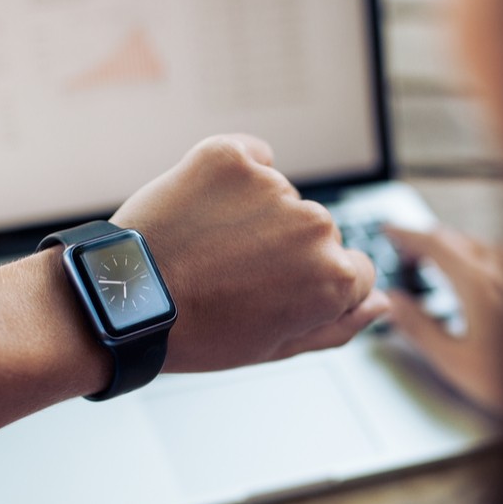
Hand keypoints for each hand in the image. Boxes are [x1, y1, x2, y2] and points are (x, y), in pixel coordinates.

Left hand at [112, 134, 388, 371]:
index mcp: (333, 278)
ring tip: (207, 248)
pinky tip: (204, 210)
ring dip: (255, 215)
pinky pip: (252, 157)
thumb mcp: (275, 347)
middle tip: (230, 276)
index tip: (271, 294)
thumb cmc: (197, 333)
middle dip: (284, 250)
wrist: (123, 300)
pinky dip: (233, 176)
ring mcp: (273, 187)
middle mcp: (314, 227)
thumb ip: (338, 325)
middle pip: (318, 233)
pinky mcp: (231, 156)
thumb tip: (380, 304)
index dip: (310, 287)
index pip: (354, 271)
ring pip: (281, 197)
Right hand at [384, 224, 502, 416]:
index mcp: (478, 284)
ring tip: (438, 262)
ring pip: (482, 246)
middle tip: (406, 253)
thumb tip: (394, 303)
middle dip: (427, 240)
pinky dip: (479, 257)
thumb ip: (419, 327)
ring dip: (454, 247)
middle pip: (458, 240)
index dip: (407, 234)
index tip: (390, 231)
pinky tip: (480, 273)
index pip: (435, 244)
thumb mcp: (453, 360)